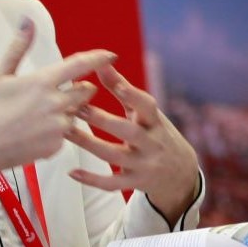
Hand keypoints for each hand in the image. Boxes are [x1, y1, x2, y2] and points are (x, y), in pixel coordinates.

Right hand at [0, 17, 111, 216]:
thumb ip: (18, 47)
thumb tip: (27, 20)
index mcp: (43, 82)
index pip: (80, 65)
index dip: (99, 58)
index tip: (111, 55)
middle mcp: (56, 103)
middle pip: (86, 91)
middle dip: (80, 89)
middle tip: (58, 93)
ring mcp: (58, 126)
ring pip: (76, 114)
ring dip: (67, 111)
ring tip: (38, 116)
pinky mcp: (57, 145)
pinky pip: (65, 134)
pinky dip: (55, 131)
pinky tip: (33, 133)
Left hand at [66, 64, 199, 222]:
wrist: (181, 174)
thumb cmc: (157, 135)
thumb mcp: (146, 113)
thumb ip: (123, 88)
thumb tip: (102, 63)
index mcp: (155, 122)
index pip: (147, 106)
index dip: (133, 95)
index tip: (117, 85)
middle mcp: (152, 143)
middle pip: (129, 131)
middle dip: (102, 120)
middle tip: (77, 108)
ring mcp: (144, 164)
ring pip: (114, 156)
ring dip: (88, 144)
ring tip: (66, 132)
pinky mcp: (135, 182)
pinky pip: (112, 183)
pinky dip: (92, 179)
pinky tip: (73, 172)